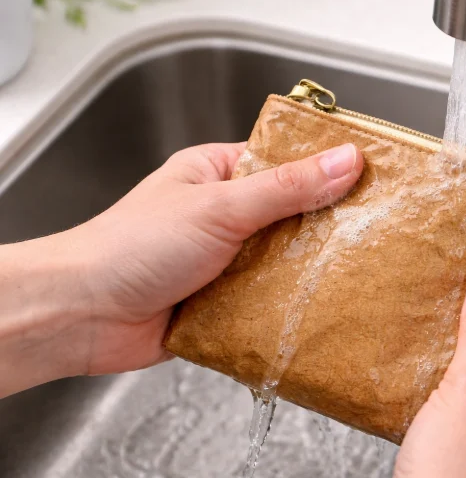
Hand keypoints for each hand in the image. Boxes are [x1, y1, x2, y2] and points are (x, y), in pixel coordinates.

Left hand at [0, 142, 362, 395]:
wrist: (82, 316)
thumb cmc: (131, 247)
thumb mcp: (220, 207)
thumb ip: (286, 188)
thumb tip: (346, 161)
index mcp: (218, 174)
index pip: (286, 161)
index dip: (327, 169)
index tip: (370, 177)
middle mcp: (225, 215)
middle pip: (292, 215)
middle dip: (324, 227)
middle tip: (372, 232)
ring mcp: (226, 260)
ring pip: (284, 261)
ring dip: (307, 272)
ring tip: (354, 274)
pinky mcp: (225, 302)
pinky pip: (270, 301)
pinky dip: (289, 306)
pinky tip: (318, 309)